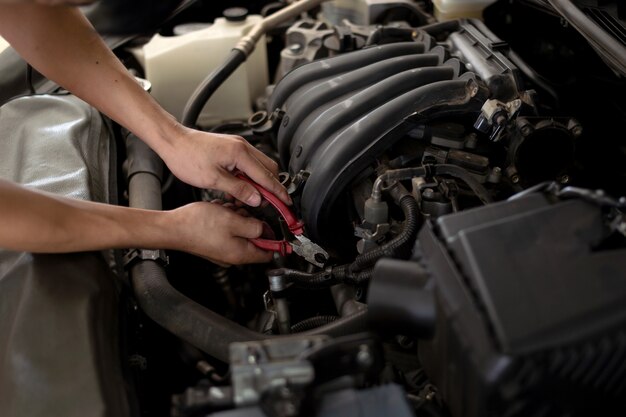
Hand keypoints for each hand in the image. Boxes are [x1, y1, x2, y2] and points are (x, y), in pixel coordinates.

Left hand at [162, 126, 290, 206]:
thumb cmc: (187, 157)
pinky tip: (238, 189)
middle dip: (271, 187)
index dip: (278, 192)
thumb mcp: (213, 180)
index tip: (286, 202)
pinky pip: (247, 164)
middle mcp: (242, 147)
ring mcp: (237, 146)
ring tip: (248, 199)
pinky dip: (248, 177)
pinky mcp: (231, 148)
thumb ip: (238, 189)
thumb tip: (256, 198)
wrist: (172, 142)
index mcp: (240, 153)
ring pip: (258, 167)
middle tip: (270, 203)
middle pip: (268, 169)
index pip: (266, 176)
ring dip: (258, 183)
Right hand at [168, 201, 272, 264]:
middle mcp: (232, 255)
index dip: (274, 238)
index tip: (273, 225)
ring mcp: (222, 249)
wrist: (173, 227)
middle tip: (239, 212)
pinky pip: (227, 230)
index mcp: (241, 254)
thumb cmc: (198, 225)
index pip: (268, 253)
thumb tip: (266, 229)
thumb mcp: (234, 221)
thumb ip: (255, 226)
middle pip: (254, 238)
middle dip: (250, 221)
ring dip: (236, 217)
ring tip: (225, 210)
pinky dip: (226, 219)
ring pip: (240, 231)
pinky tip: (218, 212)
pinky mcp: (213, 242)